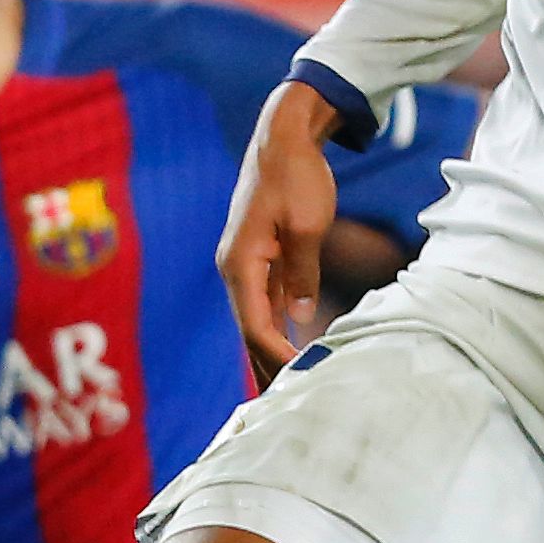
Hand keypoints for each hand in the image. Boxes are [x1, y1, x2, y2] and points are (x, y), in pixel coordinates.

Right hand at [225, 79, 343, 375]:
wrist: (282, 138)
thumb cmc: (296, 177)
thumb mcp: (309, 226)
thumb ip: (303, 274)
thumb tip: (298, 318)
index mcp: (240, 262)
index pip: (255, 324)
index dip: (276, 355)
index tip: (301, 378)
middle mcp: (234, 267)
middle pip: (248, 329)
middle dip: (265, 365)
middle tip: (284, 404)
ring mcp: (244, 263)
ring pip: (254, 317)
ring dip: (267, 350)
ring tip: (282, 388)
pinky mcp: (258, 256)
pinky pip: (263, 301)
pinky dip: (273, 326)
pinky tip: (284, 349)